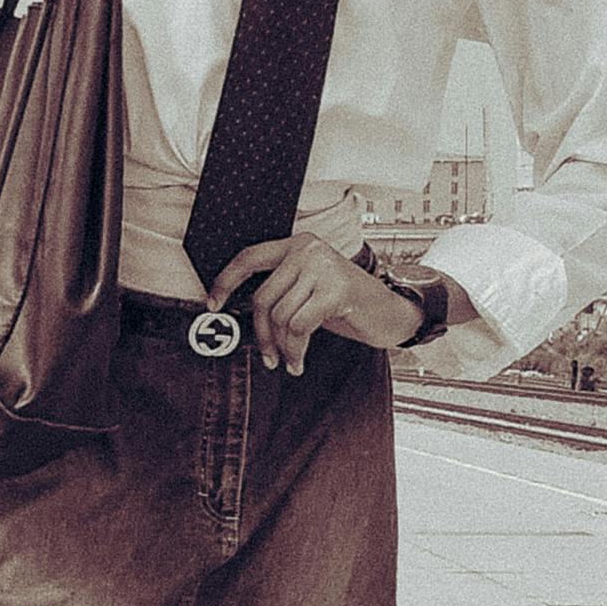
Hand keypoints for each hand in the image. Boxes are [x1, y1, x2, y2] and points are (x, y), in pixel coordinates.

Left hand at [208, 232, 421, 372]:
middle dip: (261, 334)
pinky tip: (300, 360)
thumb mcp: (310, 290)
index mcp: (298, 244)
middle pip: (263, 297)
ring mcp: (324, 266)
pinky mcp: (338, 290)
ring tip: (291, 360)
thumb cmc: (348, 305)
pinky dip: (296, 350)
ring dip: (282, 347)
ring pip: (280, 316)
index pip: (249, 257)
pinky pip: (299, 327)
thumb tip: (242, 313)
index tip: (213, 305)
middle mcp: (308, 249)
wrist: (393, 312)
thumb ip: (282, 291)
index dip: (226, 281)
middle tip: (269, 357)